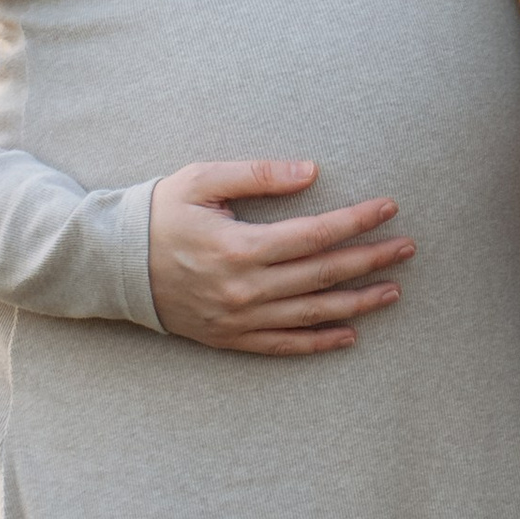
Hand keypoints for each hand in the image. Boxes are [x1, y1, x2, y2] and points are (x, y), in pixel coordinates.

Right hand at [145, 158, 412, 354]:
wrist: (111, 264)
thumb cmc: (159, 212)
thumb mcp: (202, 180)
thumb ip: (258, 175)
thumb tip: (311, 172)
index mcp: (239, 247)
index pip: (315, 235)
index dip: (356, 221)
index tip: (389, 208)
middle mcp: (244, 289)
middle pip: (322, 275)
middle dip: (370, 260)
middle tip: (408, 247)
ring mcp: (238, 320)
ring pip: (311, 315)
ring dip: (357, 303)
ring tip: (394, 290)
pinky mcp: (229, 338)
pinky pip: (283, 346)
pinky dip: (318, 343)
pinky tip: (349, 335)